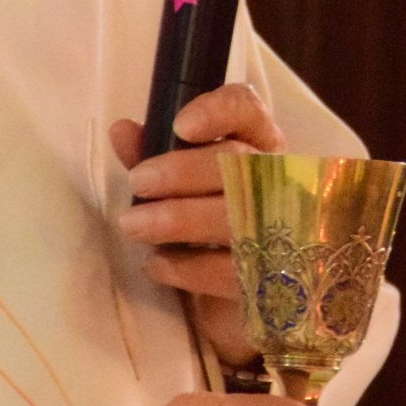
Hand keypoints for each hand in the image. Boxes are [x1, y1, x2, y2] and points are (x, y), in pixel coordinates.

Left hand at [111, 83, 282, 363]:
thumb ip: (155, 154)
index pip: (249, 111)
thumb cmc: (206, 219)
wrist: (238, 294)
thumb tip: (121, 131)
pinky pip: (230, 270)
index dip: (218, 112)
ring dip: (178, 219)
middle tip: (138, 183)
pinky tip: (157, 263)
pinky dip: (186, 267)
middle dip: (184, 171)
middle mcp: (279, 179)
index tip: (181, 125)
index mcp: (258, 144)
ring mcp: (283, 230)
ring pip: (237, 216)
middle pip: (241, 162)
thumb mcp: (181, 182)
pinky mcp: (271, 279)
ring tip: (133, 225)